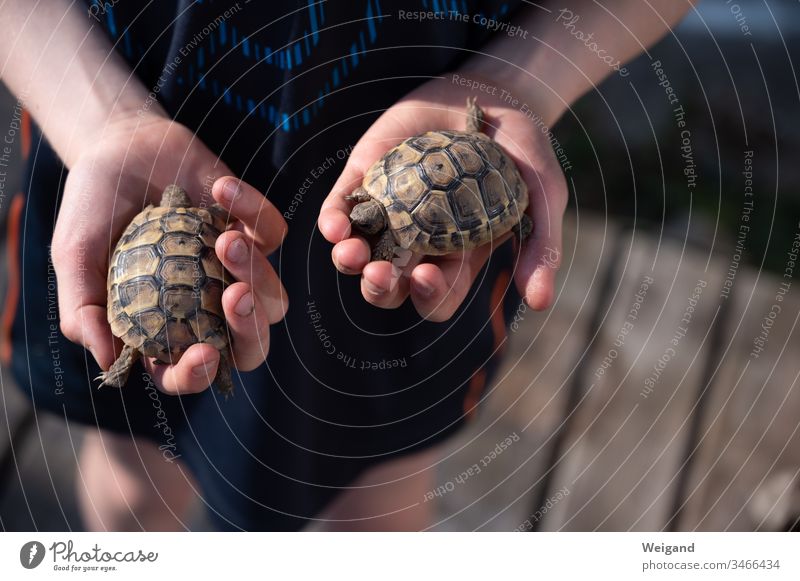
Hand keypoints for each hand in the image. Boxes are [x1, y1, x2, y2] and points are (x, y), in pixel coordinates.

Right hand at [52, 113, 287, 394]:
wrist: (119, 147)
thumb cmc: (93, 209)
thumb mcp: (74, 257)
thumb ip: (84, 310)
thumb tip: (109, 361)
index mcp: (165, 329)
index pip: (188, 373)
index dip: (197, 374)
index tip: (203, 354)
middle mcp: (207, 309)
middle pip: (249, 348)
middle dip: (250, 332)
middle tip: (234, 297)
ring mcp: (235, 273)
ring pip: (274, 299)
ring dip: (255, 273)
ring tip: (223, 239)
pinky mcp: (256, 232)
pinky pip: (273, 235)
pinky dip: (254, 212)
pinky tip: (219, 190)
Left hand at [318, 73, 566, 320]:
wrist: (496, 94)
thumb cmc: (523, 151)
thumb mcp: (544, 195)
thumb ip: (542, 246)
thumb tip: (540, 302)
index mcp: (459, 255)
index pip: (437, 295)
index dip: (429, 296)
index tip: (428, 275)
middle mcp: (419, 241)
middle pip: (391, 285)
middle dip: (381, 287)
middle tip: (380, 274)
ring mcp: (389, 211)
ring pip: (359, 254)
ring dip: (349, 262)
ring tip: (350, 253)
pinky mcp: (369, 179)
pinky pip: (341, 209)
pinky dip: (333, 222)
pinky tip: (335, 227)